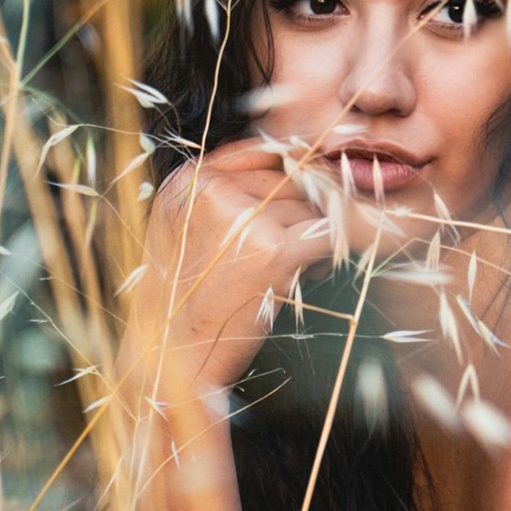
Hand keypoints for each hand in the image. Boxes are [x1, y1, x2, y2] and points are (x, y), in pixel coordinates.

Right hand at [116, 138, 398, 394]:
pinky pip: (331, 235)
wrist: (173, 359)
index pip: (260, 151)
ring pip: (312, 209)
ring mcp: (243, 218)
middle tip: (299, 247)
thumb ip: (221, 196)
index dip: (291, 169)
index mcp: (188, 180)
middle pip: (291, 179)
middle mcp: (211, 190)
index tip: (311, 184)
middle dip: (304, 211)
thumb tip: (288, 165)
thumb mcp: (183, 232)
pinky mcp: (272, 251)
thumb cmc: (185, 299)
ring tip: (297, 269)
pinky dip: (337, 252)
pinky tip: (323, 269)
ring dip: (316, 237)